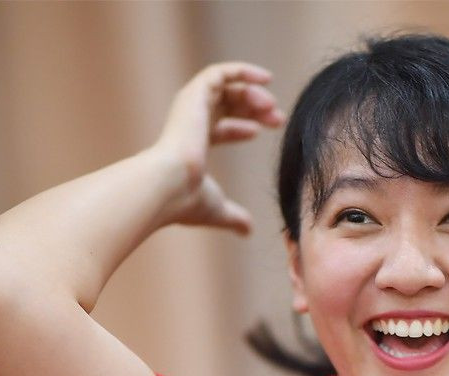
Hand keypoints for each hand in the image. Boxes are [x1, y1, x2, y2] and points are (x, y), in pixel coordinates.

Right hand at [149, 61, 285, 235]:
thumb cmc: (187, 201)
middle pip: (225, 106)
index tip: (265, 130)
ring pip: (226, 88)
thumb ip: (233, 216)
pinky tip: (266, 79)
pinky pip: (220, 72)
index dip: (244, 127)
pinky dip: (243, 71)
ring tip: (274, 108)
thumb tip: (247, 231)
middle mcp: (188, 122)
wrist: (169, 186)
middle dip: (254, 109)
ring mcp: (189, 106)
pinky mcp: (194, 93)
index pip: (218, 128)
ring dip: (253, 94)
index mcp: (190, 144)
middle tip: (279, 119)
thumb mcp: (217, 208)